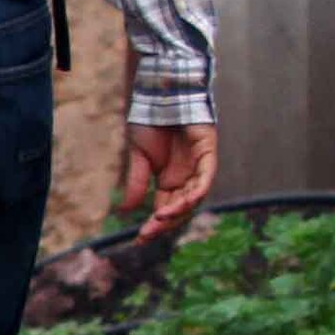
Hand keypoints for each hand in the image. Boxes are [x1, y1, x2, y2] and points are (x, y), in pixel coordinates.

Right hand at [118, 119, 218, 242]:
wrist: (160, 96)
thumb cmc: (150, 123)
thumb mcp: (139, 158)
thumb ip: (137, 184)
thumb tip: (126, 210)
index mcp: (170, 181)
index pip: (165, 210)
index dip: (155, 225)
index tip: (140, 238)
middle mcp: (186, 178)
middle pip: (180, 209)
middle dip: (165, 223)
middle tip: (147, 232)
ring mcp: (198, 168)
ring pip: (194, 198)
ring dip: (179, 210)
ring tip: (160, 217)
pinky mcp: (208, 154)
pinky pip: (206, 178)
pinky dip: (196, 192)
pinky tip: (184, 201)